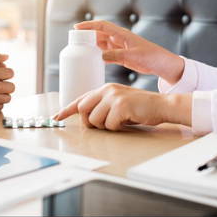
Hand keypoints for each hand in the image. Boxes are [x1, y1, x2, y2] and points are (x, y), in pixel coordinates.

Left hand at [54, 83, 191, 130]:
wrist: (161, 105)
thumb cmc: (139, 108)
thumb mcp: (117, 104)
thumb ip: (102, 107)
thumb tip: (86, 119)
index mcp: (104, 89)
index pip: (80, 99)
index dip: (67, 109)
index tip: (56, 116)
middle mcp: (106, 90)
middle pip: (83, 110)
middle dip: (89, 122)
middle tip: (104, 125)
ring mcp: (113, 96)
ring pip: (95, 119)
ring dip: (105, 126)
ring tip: (120, 121)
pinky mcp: (120, 105)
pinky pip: (109, 124)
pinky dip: (117, 128)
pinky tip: (127, 120)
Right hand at [75, 20, 184, 84]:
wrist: (162, 64)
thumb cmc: (152, 57)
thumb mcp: (133, 57)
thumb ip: (117, 55)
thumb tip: (101, 55)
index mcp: (123, 35)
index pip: (102, 26)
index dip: (89, 25)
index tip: (77, 27)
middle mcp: (120, 39)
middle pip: (100, 33)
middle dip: (87, 35)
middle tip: (75, 40)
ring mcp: (121, 47)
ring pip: (102, 43)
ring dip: (92, 45)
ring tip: (81, 49)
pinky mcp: (122, 55)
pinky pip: (107, 52)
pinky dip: (99, 54)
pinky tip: (93, 58)